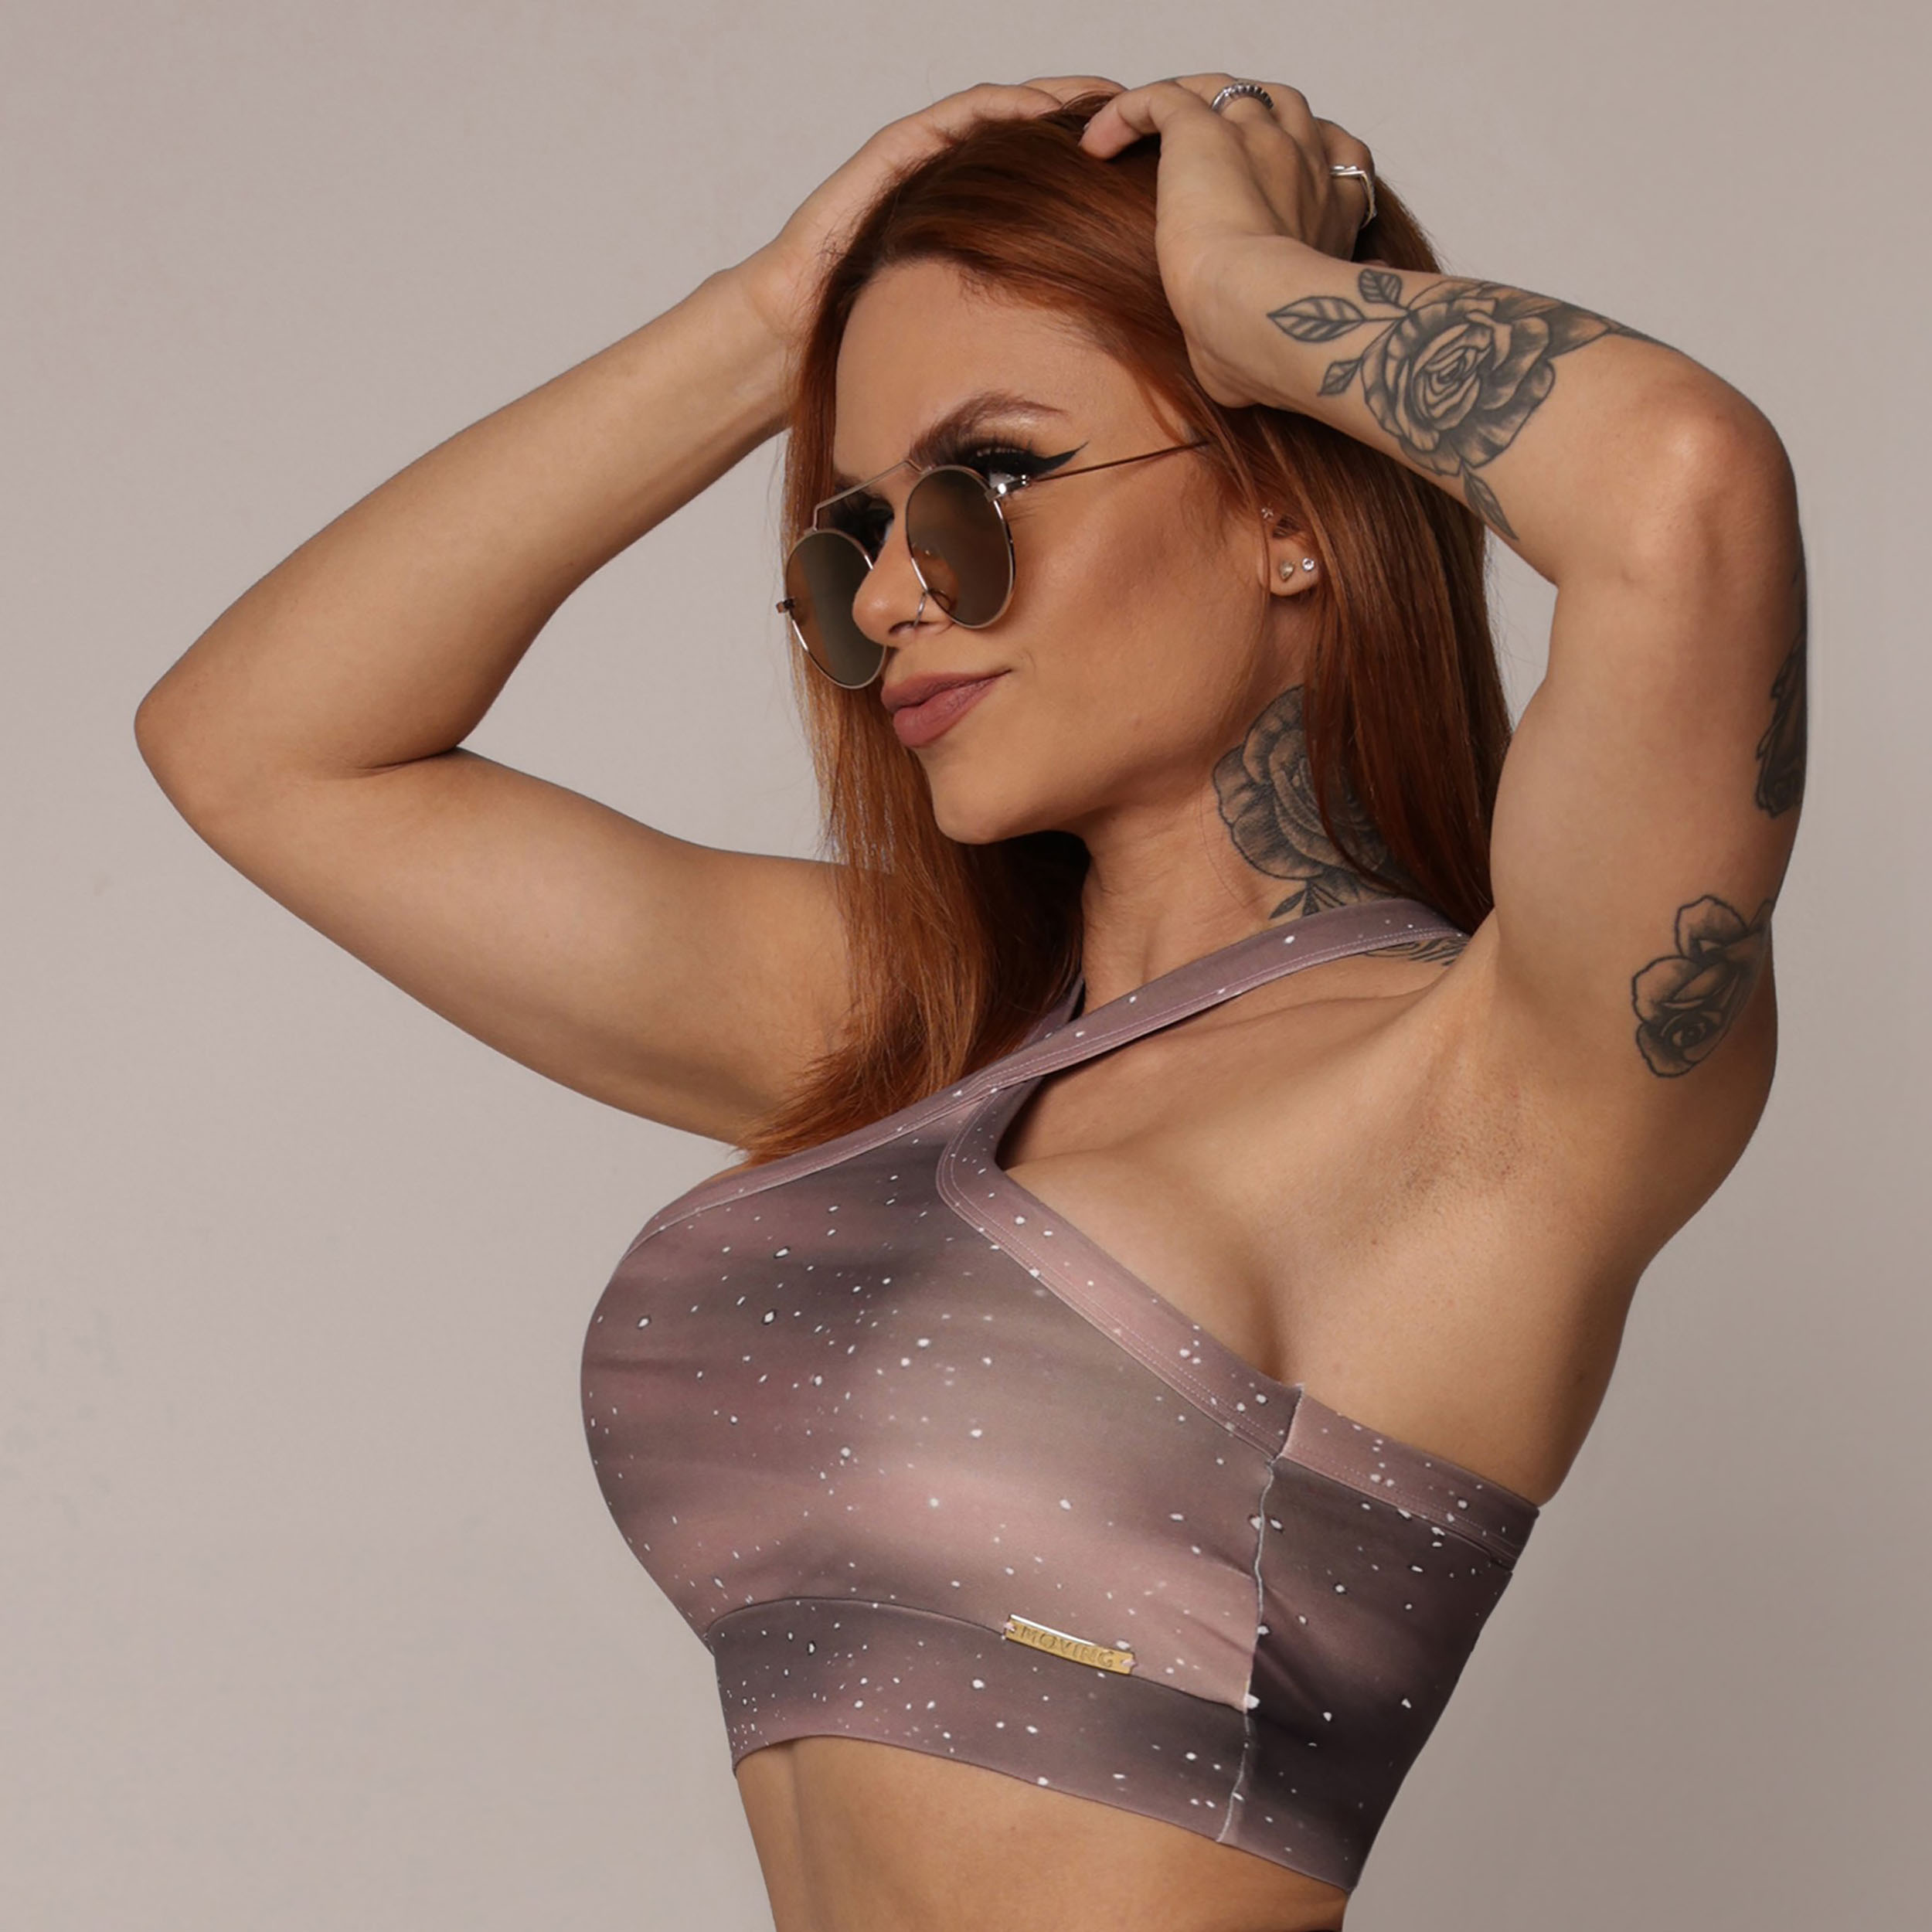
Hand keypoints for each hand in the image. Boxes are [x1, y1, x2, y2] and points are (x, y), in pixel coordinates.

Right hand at [735, 76, 1125, 356]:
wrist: (791, 328)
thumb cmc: (863, 335)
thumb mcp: (956, 340)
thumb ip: (1001, 336)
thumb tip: (1070, 391)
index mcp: (968, 220)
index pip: (1040, 177)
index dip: (1092, 165)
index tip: (1147, 164)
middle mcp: (949, 181)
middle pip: (1030, 136)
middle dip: (1086, 118)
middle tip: (1145, 110)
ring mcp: (919, 161)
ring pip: (998, 115)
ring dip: (1052, 100)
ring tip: (1105, 96)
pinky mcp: (891, 156)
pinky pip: (953, 121)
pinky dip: (998, 108)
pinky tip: (1039, 107)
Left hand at [1077, 75, 1377, 407]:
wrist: (1259, 318)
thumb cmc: (1270, 348)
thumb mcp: (1273, 350)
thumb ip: (1258, 348)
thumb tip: (1237, 380)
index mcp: (1333, 210)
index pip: (1333, 156)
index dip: (1304, 159)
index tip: (1269, 184)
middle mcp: (1304, 160)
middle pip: (1280, 107)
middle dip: (1247, 115)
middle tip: (1204, 145)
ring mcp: (1258, 137)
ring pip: (1223, 90)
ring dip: (1188, 103)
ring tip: (1151, 132)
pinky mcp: (1204, 133)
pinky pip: (1162, 99)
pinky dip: (1129, 111)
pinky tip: (1099, 142)